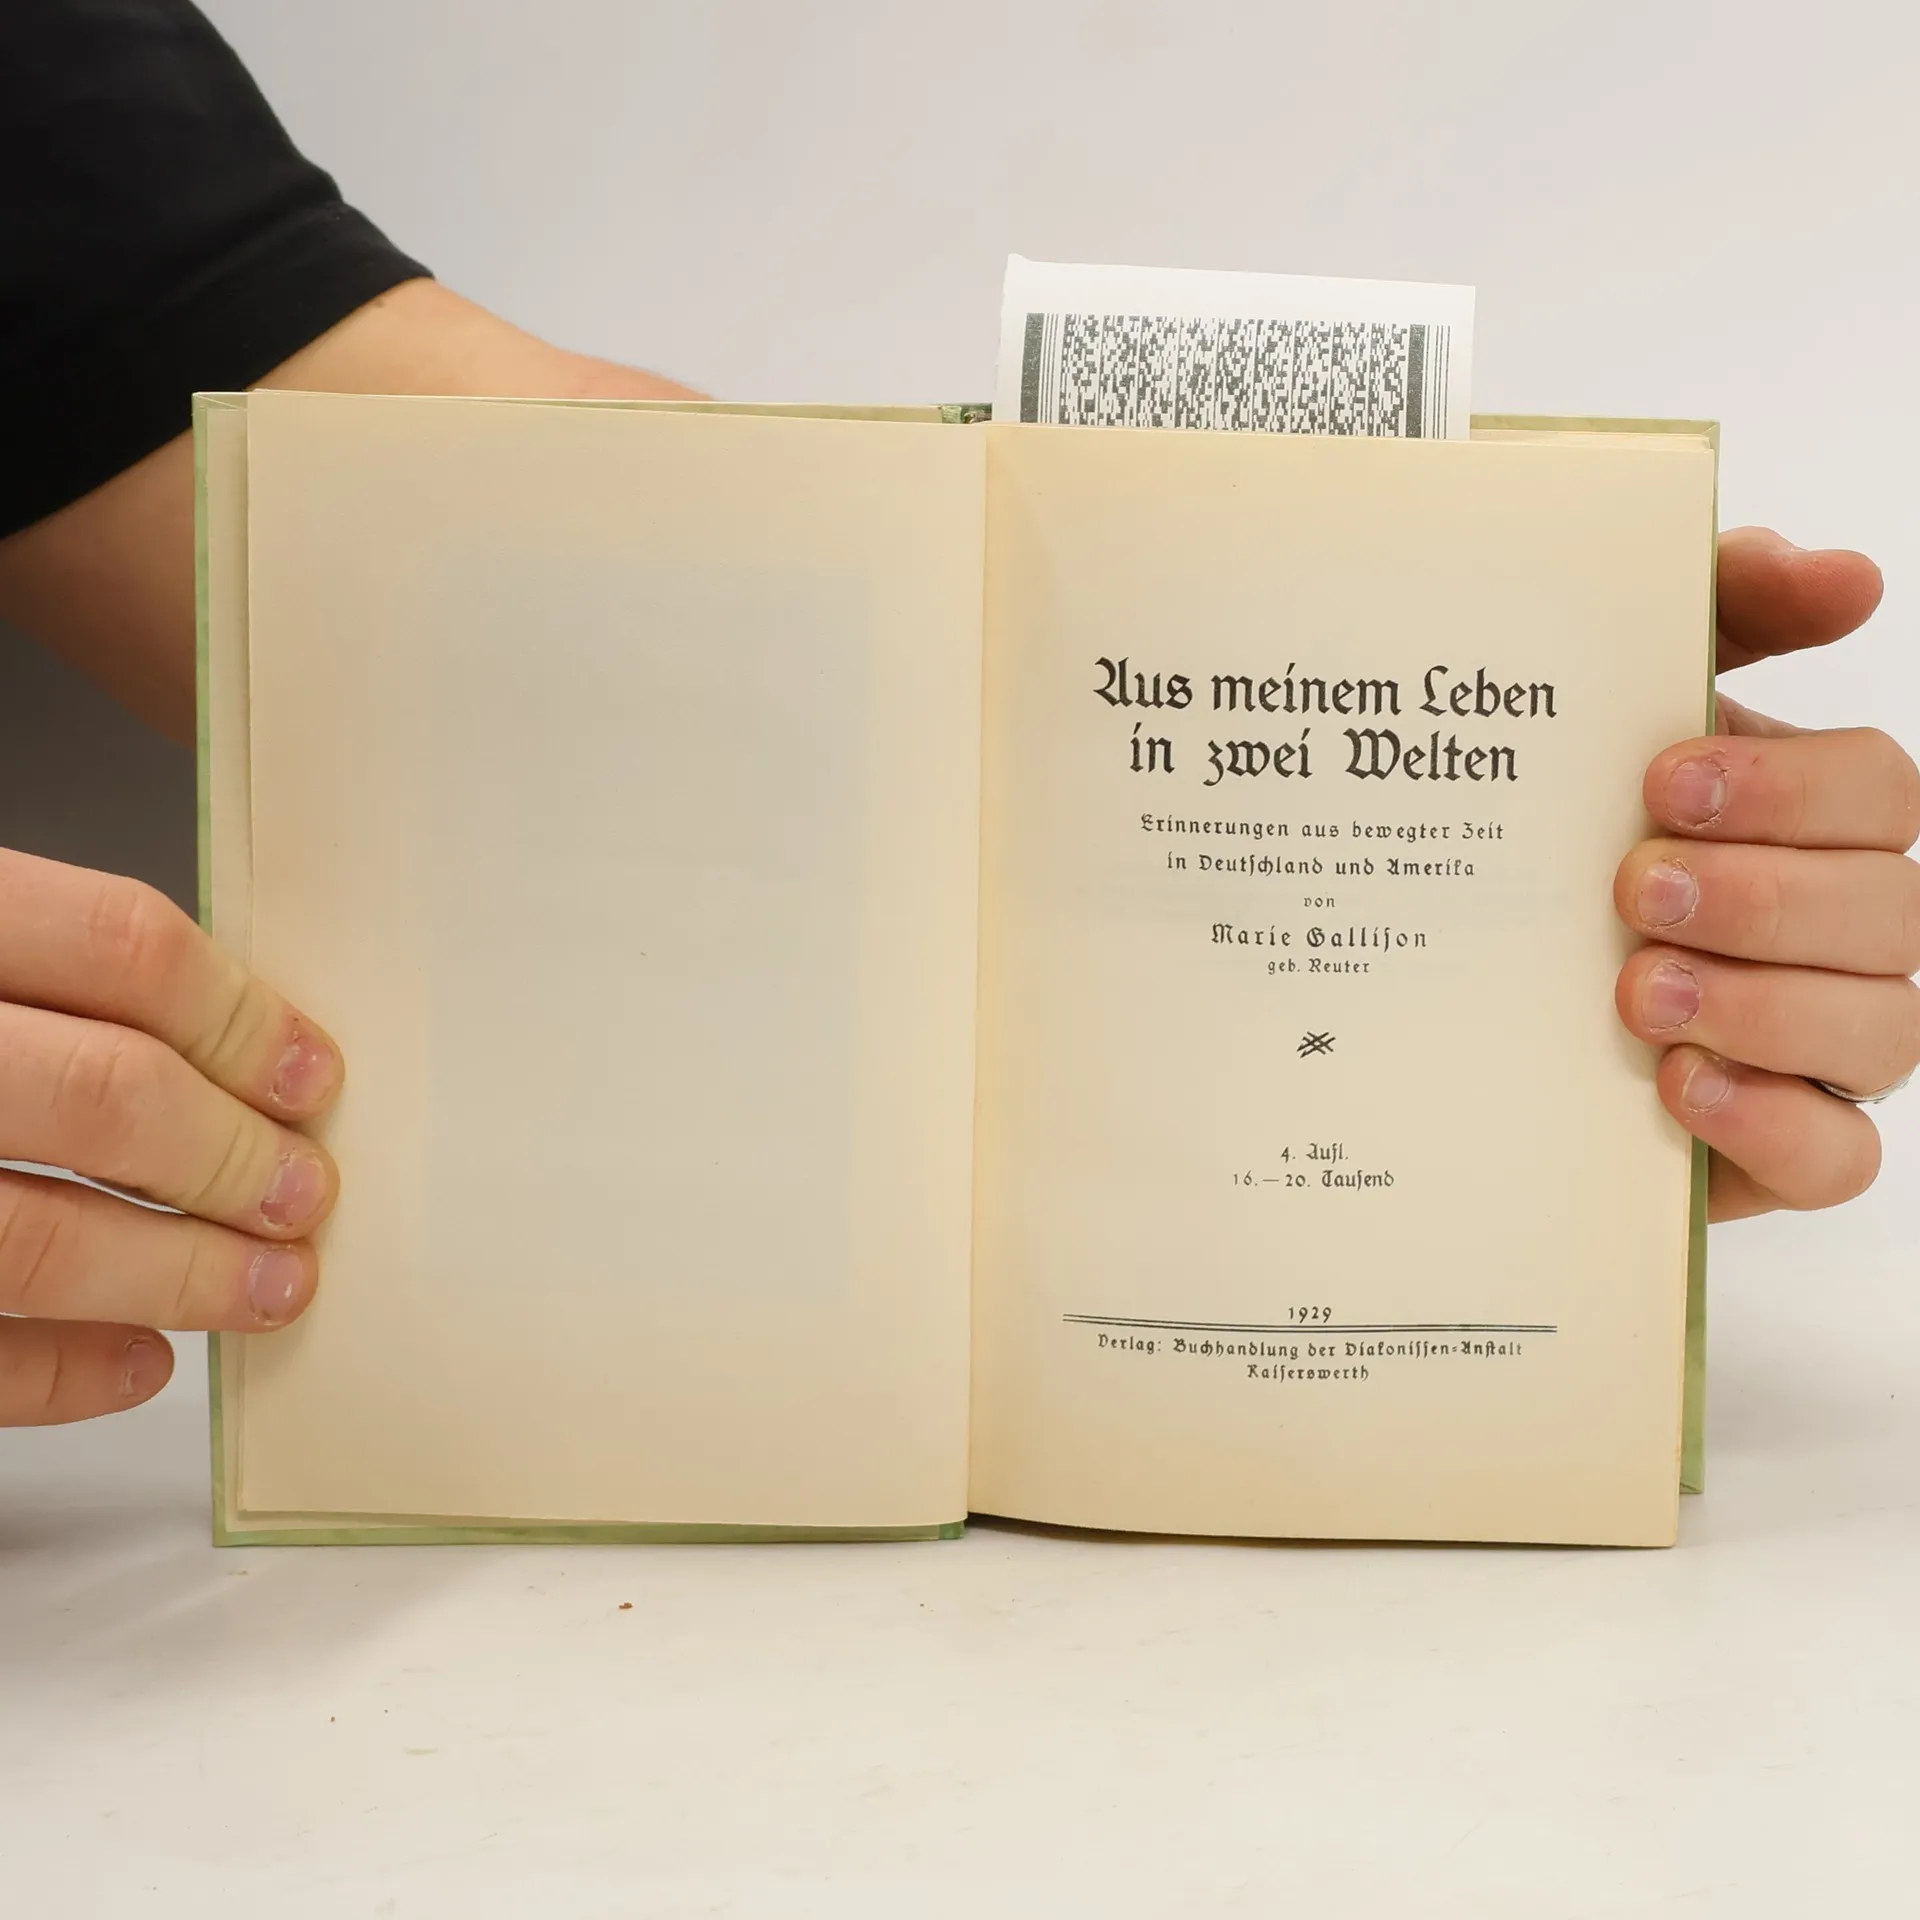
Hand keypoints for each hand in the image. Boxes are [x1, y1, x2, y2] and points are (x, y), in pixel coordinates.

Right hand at [0, 851, 340, 1422]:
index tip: (309, 1073)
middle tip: (300, 1192)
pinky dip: (58, 1371)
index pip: (117, 945)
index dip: (240, 1015)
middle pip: (105, 1095)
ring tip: (265, 1287)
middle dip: (230, 1157)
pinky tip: (136, 1363)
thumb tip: (212, 1045)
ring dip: (176, 1275)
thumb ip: (29, 978)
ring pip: (34, 1239)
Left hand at [1614, 527, 1916, 1219]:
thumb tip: (1849, 573)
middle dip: (1762, 897)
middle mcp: (1839, 928)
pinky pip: (1843, 1156)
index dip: (1789, 786)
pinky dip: (1772, 1121)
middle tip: (1634, 889)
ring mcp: (1820, 1043)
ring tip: (1636, 990)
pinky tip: (1678, 1084)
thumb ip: (1726, 607)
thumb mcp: (1612, 700)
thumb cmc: (1559, 831)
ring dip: (1762, 1006)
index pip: (1878, 790)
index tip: (1661, 782)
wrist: (1453, 986)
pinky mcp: (1780, 1146)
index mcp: (1810, 817)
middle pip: (1891, 909)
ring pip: (1884, 1032)